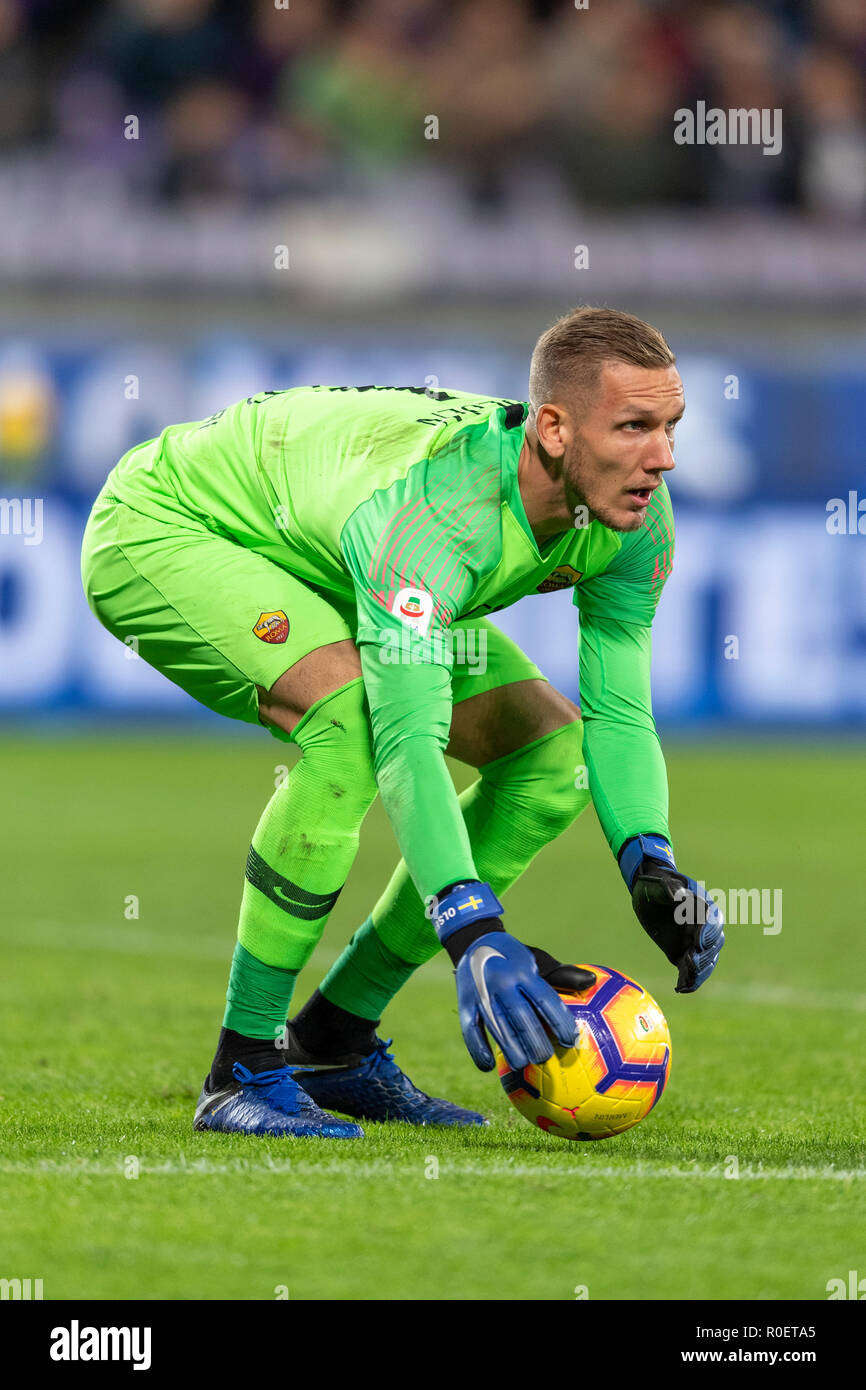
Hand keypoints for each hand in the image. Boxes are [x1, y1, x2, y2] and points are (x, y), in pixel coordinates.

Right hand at [455, 931, 580, 1071]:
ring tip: (522, 1066)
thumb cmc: (514, 956)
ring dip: (511, 1050)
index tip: (570, 1041)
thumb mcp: (537, 959)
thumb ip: (562, 974)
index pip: (546, 1001)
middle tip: (545, 1057)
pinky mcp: (465, 1003)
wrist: (474, 940)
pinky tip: (488, 1066)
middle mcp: (502, 982)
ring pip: (497, 1028)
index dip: (560, 1023)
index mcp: (524, 971)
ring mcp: (481, 994)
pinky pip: (470, 1030)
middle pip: (522, 1019)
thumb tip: (591, 981)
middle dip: (536, 1043)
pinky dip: (478, 1050)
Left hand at [619, 835, 724, 992]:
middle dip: (704, 955)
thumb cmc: (655, 884)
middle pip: (712, 944)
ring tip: (687, 982)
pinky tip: (681, 989)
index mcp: (702, 906)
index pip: (711, 921)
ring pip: (705, 959)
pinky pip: (690, 969)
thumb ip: (669, 888)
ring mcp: (695, 940)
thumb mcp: (658, 883)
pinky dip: (689, 980)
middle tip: (691, 963)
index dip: (707, 933)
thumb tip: (678, 896)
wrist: (648, 892)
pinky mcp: (683, 952)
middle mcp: (703, 926)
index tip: (699, 943)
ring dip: (699, 971)